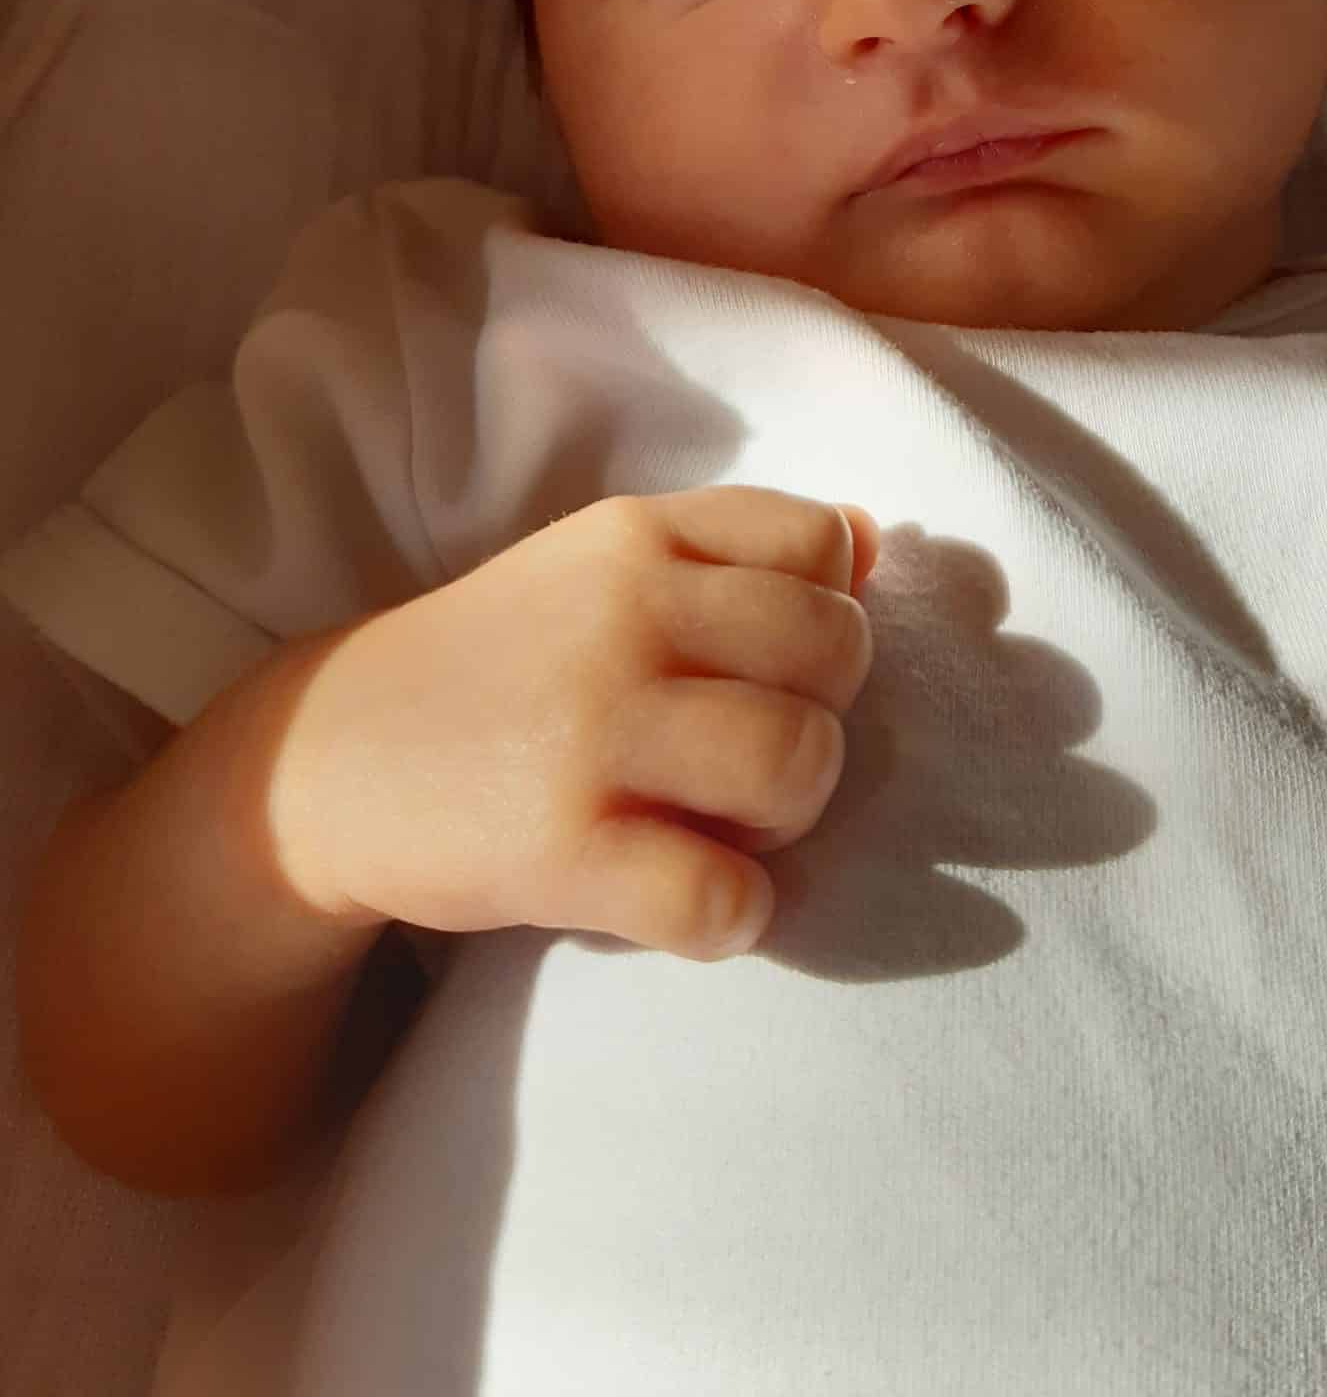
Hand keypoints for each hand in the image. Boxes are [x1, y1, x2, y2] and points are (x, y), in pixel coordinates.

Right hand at [265, 488, 879, 960]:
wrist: (327, 763)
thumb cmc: (504, 662)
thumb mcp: (603, 567)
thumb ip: (735, 548)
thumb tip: (874, 539)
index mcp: (638, 536)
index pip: (823, 544)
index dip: (827, 613)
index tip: (767, 663)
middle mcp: (622, 614)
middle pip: (837, 654)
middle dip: (822, 718)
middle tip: (751, 760)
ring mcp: (592, 729)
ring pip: (800, 765)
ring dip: (789, 818)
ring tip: (725, 827)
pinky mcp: (561, 848)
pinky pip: (726, 897)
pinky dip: (734, 914)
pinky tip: (692, 899)